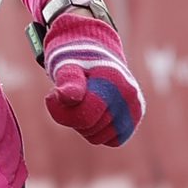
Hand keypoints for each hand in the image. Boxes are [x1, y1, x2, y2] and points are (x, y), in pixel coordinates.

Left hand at [42, 6, 144, 147]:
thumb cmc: (75, 56)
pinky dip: (100, 131)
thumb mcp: (66, 64)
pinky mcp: (135, 116)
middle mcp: (129, 95)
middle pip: (89, 129)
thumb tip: (65, 96)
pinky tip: (94, 111)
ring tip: (83, 101)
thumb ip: (68, 81)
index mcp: (113, 81)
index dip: (61, 113)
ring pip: (99, 137)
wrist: (95, 48)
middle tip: (69, 97)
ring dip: (85, 124)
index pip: (84, 117)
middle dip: (72, 116)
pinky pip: (113, 140)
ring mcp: (135, 107)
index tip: (51, 96)